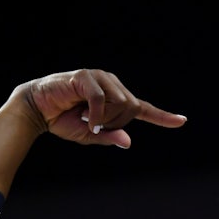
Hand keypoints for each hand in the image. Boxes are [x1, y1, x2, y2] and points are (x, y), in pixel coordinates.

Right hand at [22, 68, 186, 148]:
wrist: (37, 110)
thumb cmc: (62, 121)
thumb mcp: (90, 135)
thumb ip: (109, 136)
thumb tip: (128, 141)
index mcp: (115, 99)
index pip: (143, 109)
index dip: (162, 117)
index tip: (182, 121)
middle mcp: (112, 85)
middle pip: (132, 108)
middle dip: (115, 122)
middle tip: (94, 125)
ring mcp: (100, 78)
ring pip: (121, 103)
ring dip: (104, 118)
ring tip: (85, 116)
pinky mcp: (86, 77)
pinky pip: (102, 99)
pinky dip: (95, 114)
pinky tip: (83, 116)